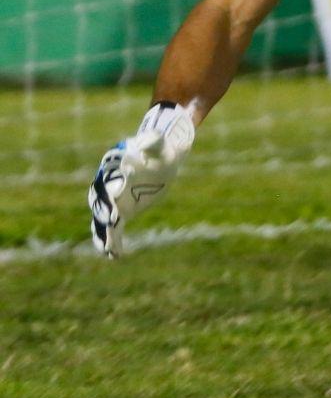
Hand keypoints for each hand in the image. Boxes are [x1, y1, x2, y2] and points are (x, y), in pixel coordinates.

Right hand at [88, 101, 194, 257]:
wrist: (161, 158)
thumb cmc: (160, 150)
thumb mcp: (159, 144)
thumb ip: (151, 143)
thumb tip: (147, 141)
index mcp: (113, 171)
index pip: (106, 187)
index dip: (108, 200)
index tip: (115, 212)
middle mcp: (109, 186)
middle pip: (101, 205)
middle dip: (105, 218)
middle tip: (113, 229)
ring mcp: (114, 200)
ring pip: (102, 220)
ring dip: (103, 235)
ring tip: (107, 250)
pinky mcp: (122, 211)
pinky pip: (114, 228)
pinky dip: (113, 241)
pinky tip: (116, 256)